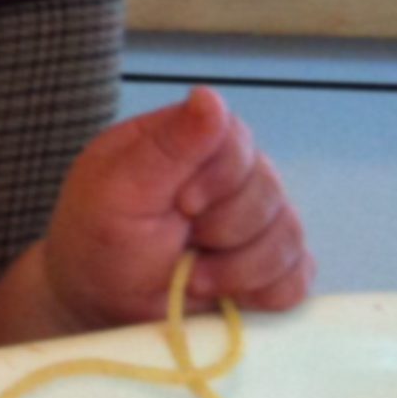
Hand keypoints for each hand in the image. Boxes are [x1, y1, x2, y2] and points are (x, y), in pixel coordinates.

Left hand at [34, 85, 312, 334]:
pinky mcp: (272, 266)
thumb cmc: (98, 237)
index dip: (220, 178)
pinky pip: (298, 276)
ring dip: (236, 268)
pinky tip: (224, 294)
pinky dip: (262, 292)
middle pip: (268, 190)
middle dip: (221, 229)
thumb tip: (209, 97)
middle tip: (179, 242)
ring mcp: (257, 221)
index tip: (182, 205)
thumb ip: (166, 146)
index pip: (239, 140)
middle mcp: (233, 174)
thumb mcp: (117, 190)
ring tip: (191, 276)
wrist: (99, 300)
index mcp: (191, 141)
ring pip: (288, 236)